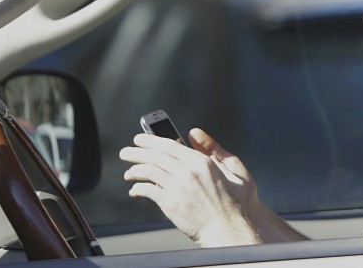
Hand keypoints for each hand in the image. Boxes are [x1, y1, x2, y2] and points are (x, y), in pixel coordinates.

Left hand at [119, 128, 260, 246]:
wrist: (231, 230)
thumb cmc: (237, 203)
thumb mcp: (234, 169)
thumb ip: (214, 148)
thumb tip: (194, 132)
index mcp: (203, 162)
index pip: (170, 145)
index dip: (151, 140)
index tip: (140, 139)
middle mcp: (189, 172)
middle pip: (155, 156)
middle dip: (136, 152)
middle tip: (125, 152)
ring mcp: (179, 188)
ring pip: (149, 172)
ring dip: (134, 171)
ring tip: (128, 173)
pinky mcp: (171, 204)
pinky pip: (148, 191)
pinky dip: (138, 189)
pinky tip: (135, 190)